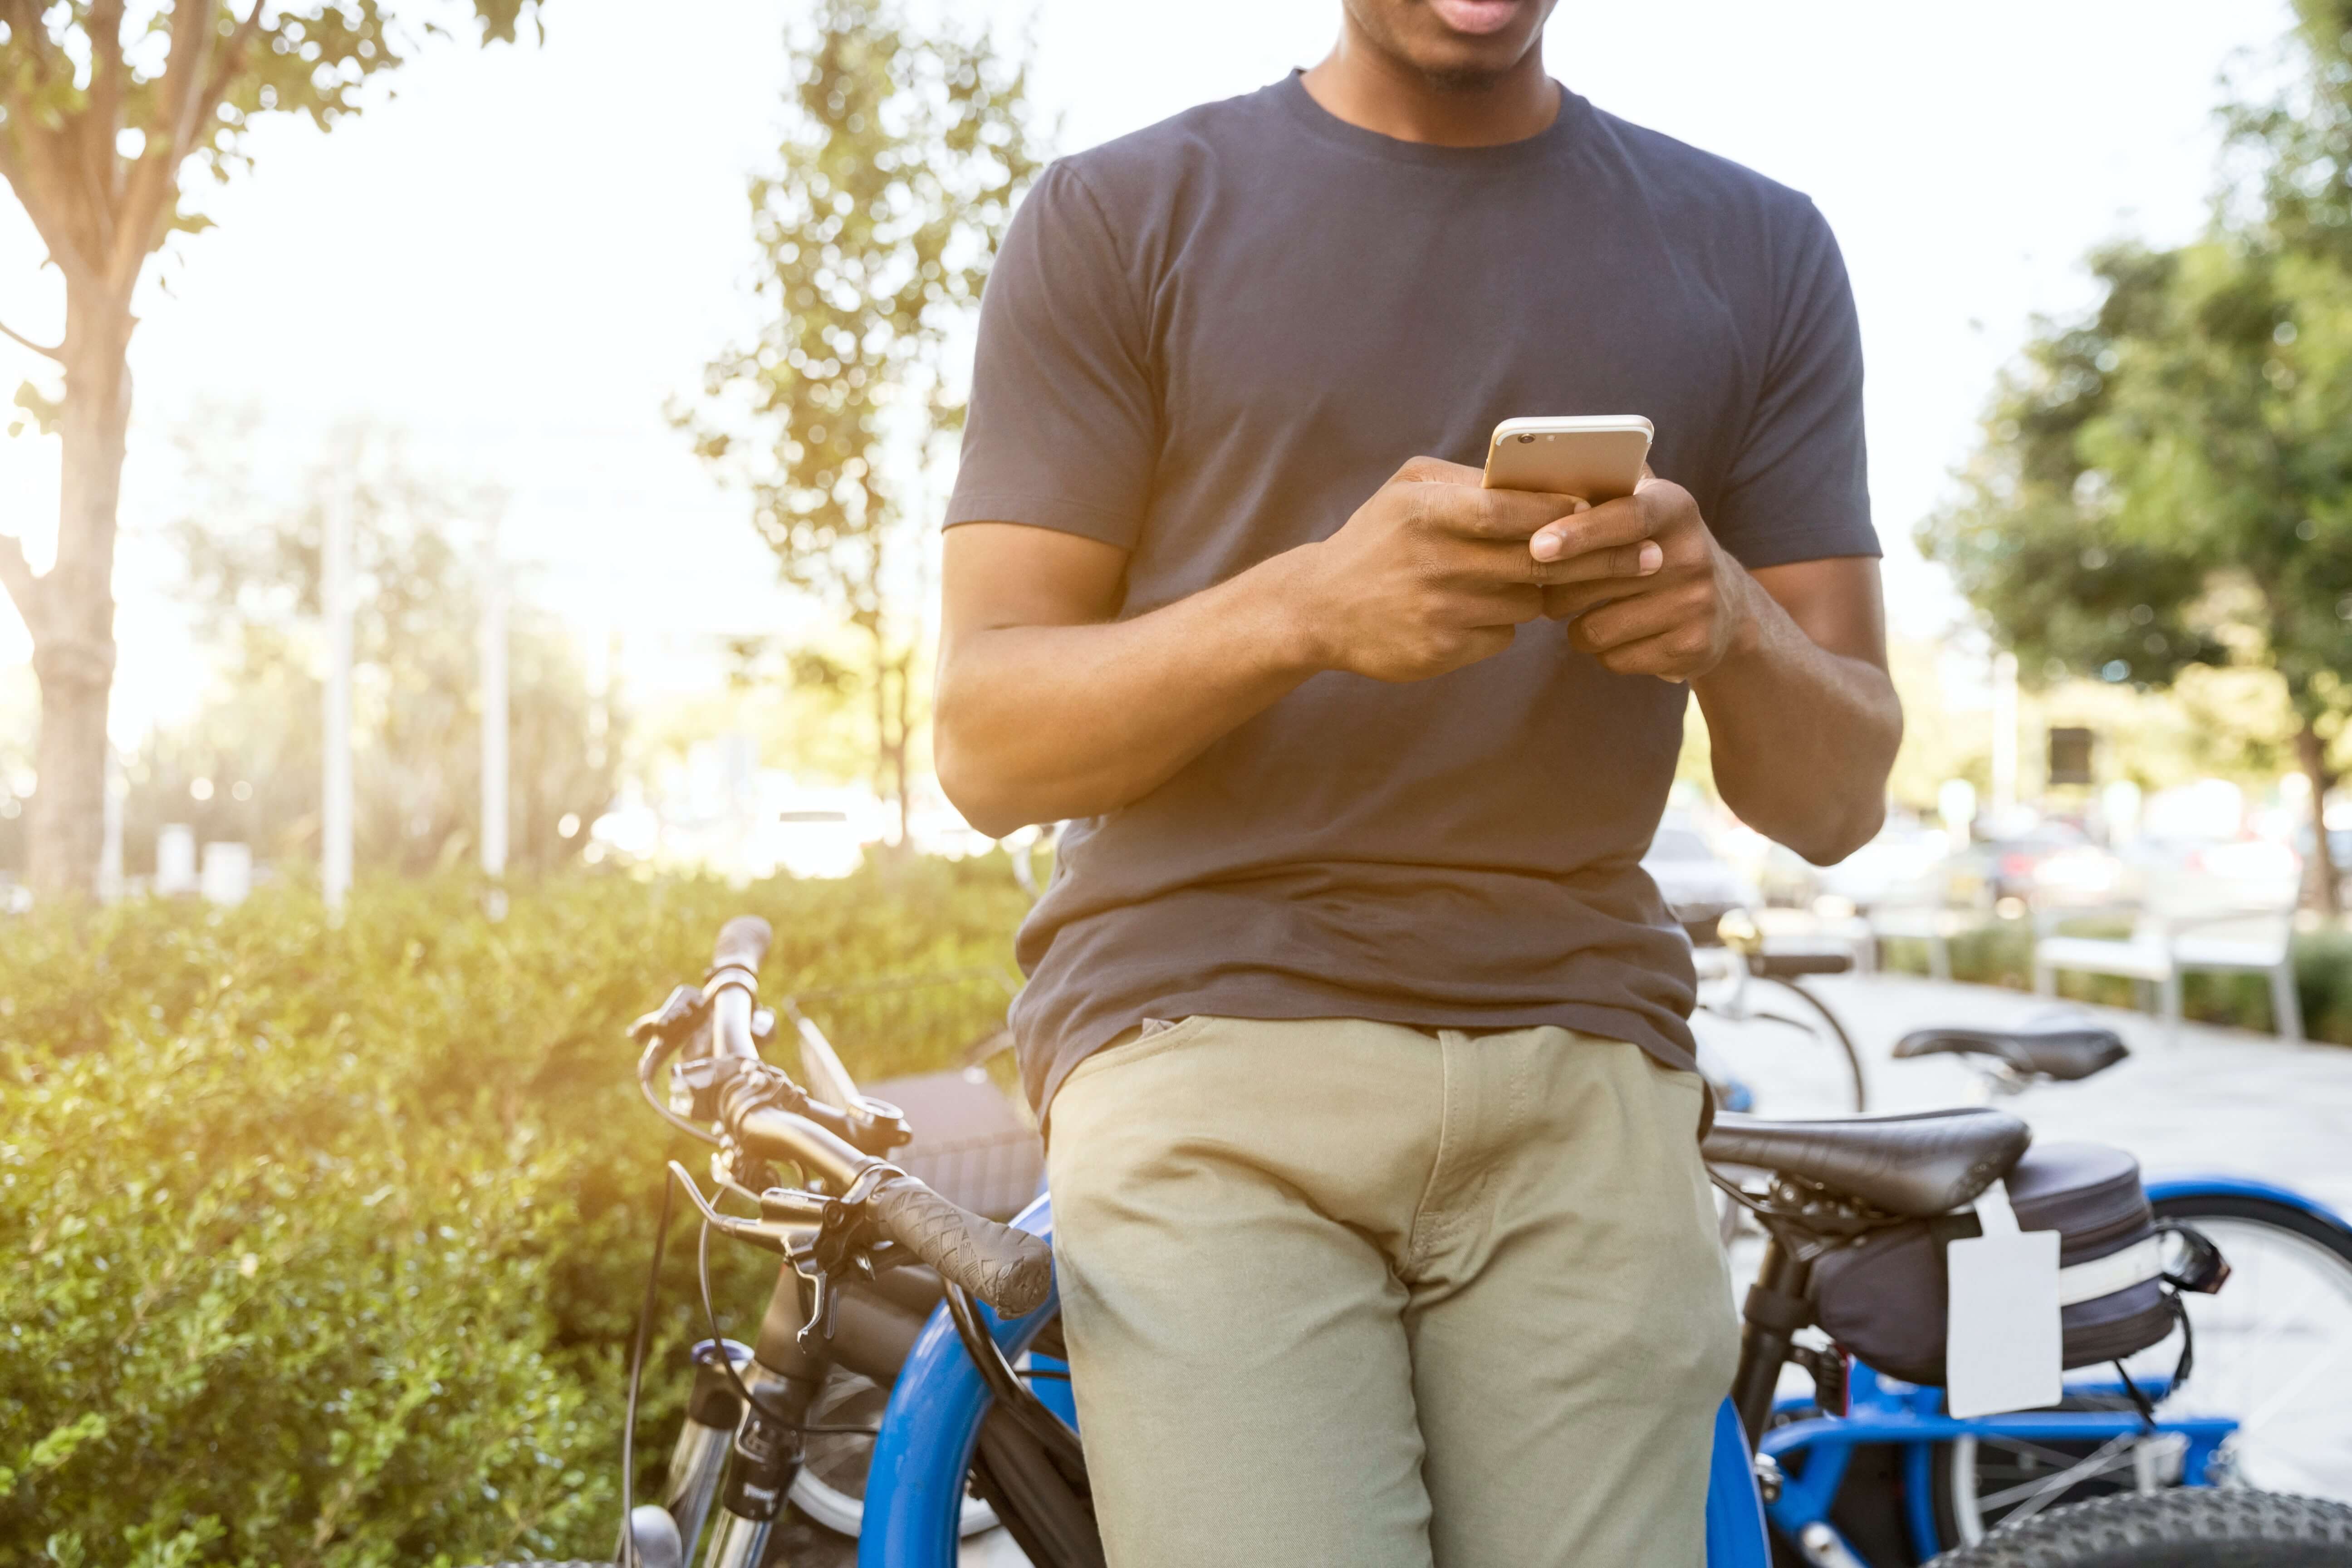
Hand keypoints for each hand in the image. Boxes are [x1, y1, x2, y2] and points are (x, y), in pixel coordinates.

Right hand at [1295, 456, 1668, 682]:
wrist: (1317, 609)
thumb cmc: (1376, 538)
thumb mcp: (1409, 491)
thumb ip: (1470, 482)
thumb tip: (1545, 481)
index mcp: (1428, 512)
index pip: (1514, 510)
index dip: (1567, 512)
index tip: (1612, 510)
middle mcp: (1434, 562)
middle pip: (1539, 562)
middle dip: (1602, 559)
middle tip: (1652, 557)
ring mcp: (1438, 610)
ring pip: (1528, 602)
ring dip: (1547, 591)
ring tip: (1560, 579)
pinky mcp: (1441, 651)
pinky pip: (1502, 635)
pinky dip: (1504, 622)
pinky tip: (1483, 610)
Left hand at [1528, 473, 1755, 681]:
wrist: (1727, 606)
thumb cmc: (1656, 547)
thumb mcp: (1645, 506)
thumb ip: (1603, 488)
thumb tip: (1534, 474)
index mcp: (1675, 508)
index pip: (1626, 517)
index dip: (1578, 532)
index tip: (1536, 546)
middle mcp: (1692, 554)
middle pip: (1595, 579)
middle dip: (1555, 584)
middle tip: (1540, 580)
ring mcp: (1696, 605)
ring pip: (1595, 628)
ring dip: (1575, 623)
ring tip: (1586, 608)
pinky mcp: (1692, 648)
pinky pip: (1612, 659)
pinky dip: (1602, 650)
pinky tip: (1618, 634)